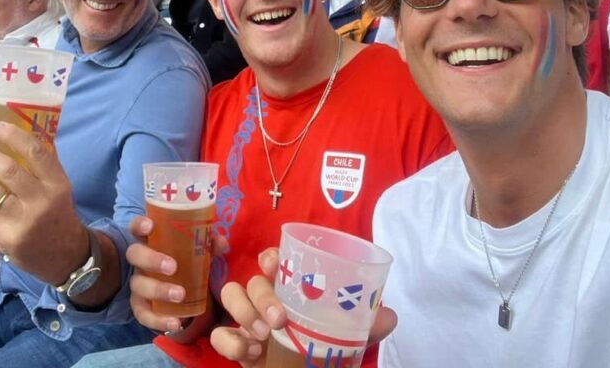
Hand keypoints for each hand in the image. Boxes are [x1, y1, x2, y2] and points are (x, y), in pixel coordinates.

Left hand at [0, 122, 86, 284]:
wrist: (65, 256)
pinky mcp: (6, 239)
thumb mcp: (60, 186)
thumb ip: (43, 163)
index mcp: (57, 184)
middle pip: (8, 170)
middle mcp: (41, 202)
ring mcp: (22, 222)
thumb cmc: (58, 212)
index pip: (35, 152)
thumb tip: (18, 133)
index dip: (13, 136)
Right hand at [127, 215, 229, 335]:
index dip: (140, 224)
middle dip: (151, 259)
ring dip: (158, 290)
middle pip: (135, 254)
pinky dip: (158, 320)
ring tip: (180, 295)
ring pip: (139, 285)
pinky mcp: (141, 307)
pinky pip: (143, 314)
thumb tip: (221, 243)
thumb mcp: (198, 252)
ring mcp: (138, 284)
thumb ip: (209, 244)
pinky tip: (175, 323)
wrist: (182, 294)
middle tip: (172, 267)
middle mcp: (140, 261)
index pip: (137, 228)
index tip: (151, 226)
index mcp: (151, 241)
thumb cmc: (186, 263)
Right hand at [210, 249, 397, 366]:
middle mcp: (266, 298)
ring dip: (244, 312)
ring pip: (231, 295)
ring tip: (262, 337)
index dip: (270, 256)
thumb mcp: (349, 337)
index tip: (271, 263)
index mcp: (291, 288)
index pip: (274, 259)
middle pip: (252, 279)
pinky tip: (249, 353)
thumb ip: (367, 325)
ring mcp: (248, 320)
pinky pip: (219, 334)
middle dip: (262, 296)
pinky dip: (229, 341)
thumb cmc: (325, 350)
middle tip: (279, 321)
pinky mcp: (235, 343)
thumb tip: (390, 316)